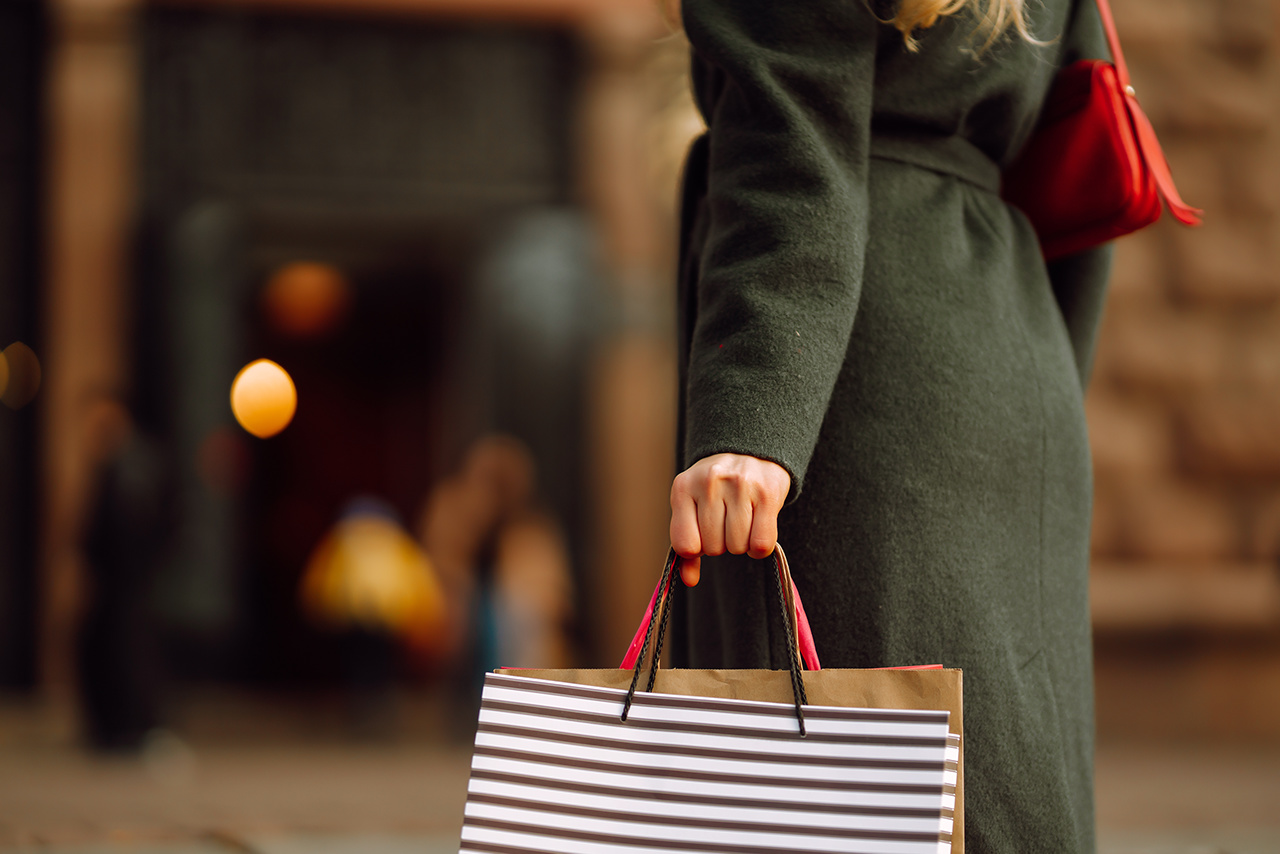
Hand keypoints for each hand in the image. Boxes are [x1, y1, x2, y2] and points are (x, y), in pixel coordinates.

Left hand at [669, 453, 789, 587]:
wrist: (750, 451)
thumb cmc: (716, 488)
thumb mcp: (692, 507)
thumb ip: (686, 544)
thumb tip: (688, 580)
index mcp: (683, 487)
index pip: (685, 545)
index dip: (697, 549)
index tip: (703, 536)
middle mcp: (709, 482)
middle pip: (714, 548)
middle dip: (720, 544)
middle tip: (726, 523)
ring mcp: (740, 486)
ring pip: (738, 547)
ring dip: (741, 544)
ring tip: (742, 522)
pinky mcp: (768, 493)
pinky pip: (761, 544)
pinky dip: (759, 548)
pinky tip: (757, 531)